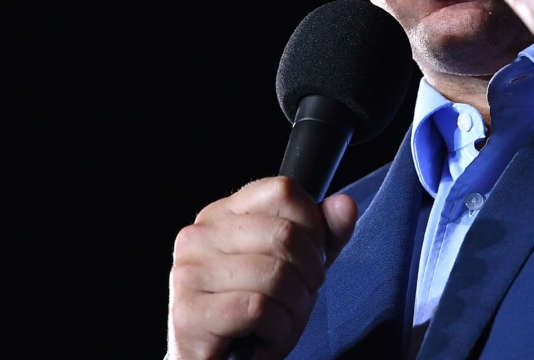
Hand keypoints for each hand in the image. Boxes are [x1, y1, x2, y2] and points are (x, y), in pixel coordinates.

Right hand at [167, 177, 357, 359]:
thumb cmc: (252, 316)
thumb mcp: (296, 270)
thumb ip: (322, 237)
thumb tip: (345, 205)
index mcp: (221, 214)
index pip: (283, 191)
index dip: (312, 228)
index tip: (309, 261)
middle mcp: (198, 236)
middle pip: (285, 235)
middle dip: (308, 277)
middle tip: (297, 301)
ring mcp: (189, 273)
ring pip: (276, 275)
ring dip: (293, 312)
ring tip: (278, 325)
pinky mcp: (188, 312)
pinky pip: (259, 310)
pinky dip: (276, 334)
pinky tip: (262, 341)